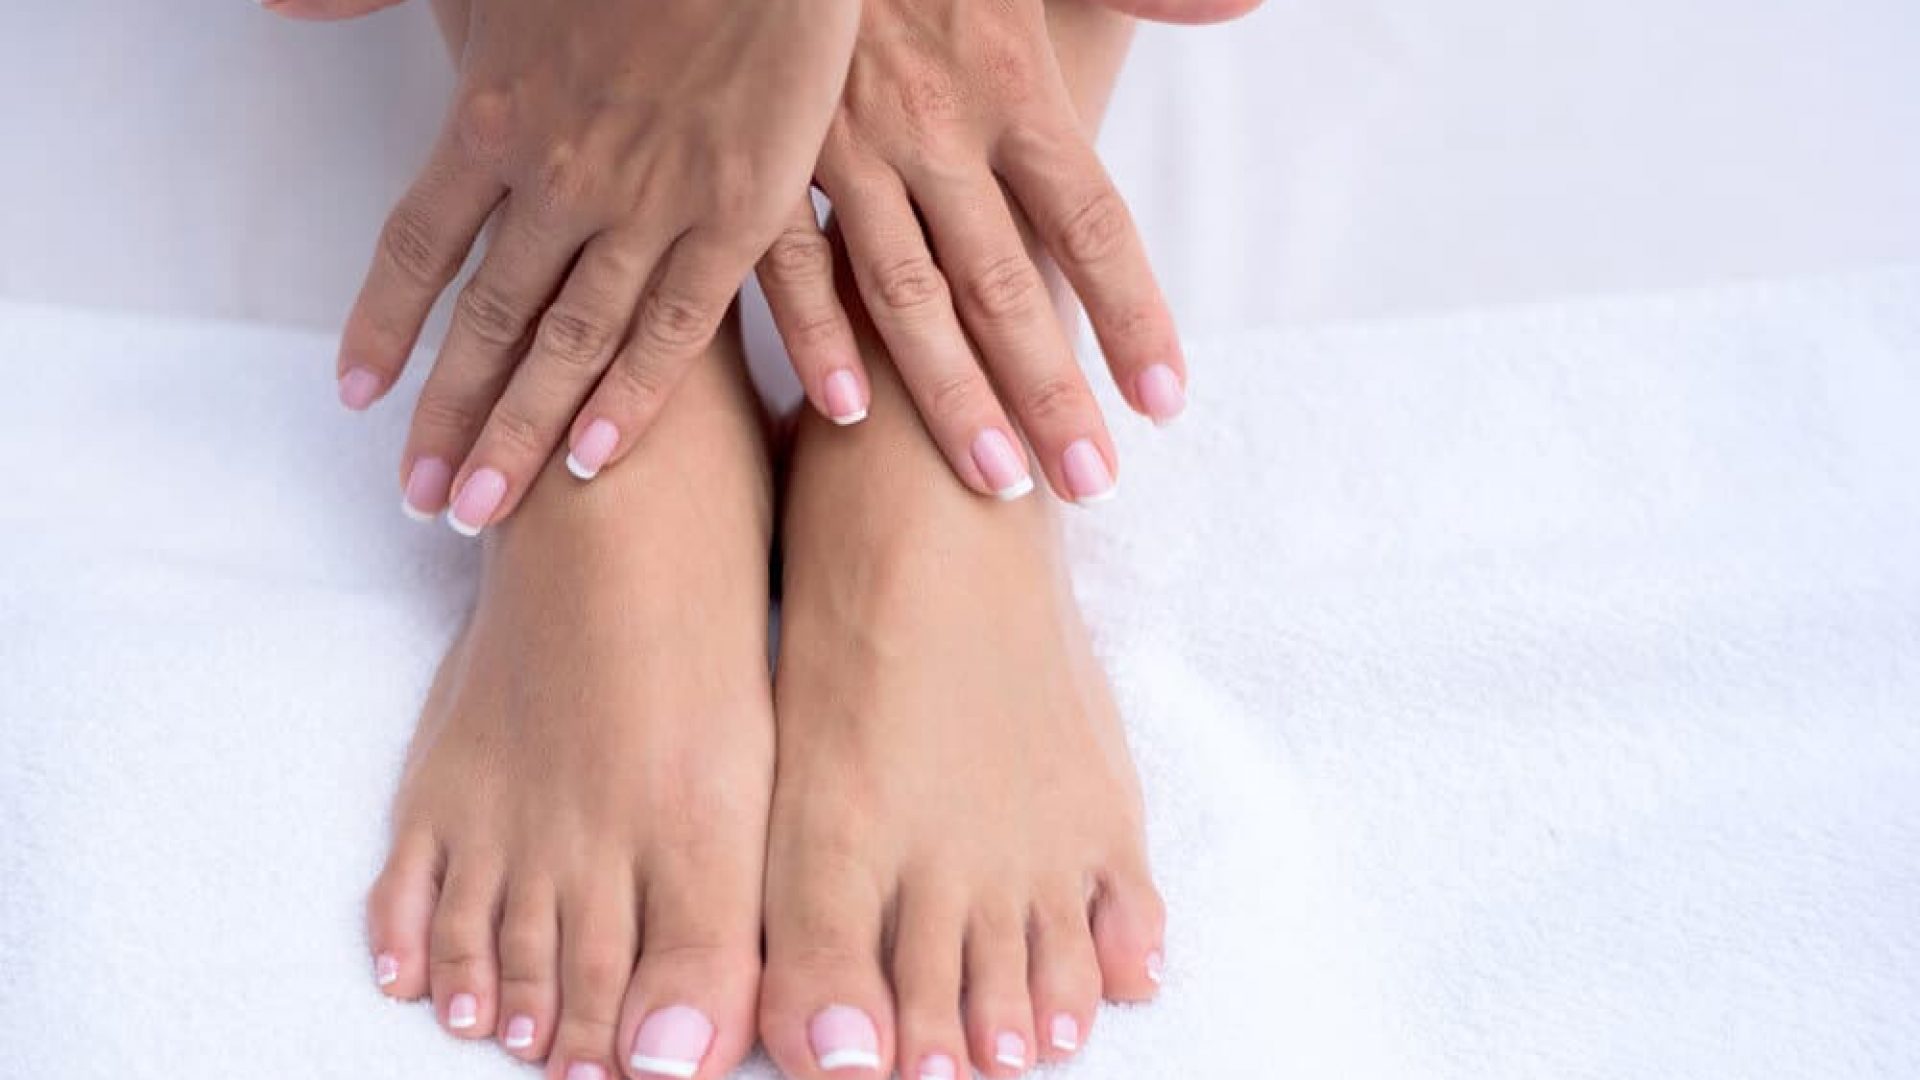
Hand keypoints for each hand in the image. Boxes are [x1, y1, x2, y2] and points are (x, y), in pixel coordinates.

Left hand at [327, 0, 857, 533]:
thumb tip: (273, 6)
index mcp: (494, 113)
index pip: (419, 247)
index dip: (386, 327)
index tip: (356, 396)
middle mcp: (559, 176)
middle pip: (489, 321)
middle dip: (448, 416)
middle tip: (419, 500)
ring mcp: (649, 203)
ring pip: (573, 343)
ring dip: (526, 434)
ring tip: (485, 509)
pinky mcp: (737, 213)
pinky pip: (680, 325)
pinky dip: (639, 396)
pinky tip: (605, 458)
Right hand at [754, 0, 1184, 503]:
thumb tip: (1248, 4)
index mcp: (1009, 82)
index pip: (1090, 220)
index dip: (1132, 314)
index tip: (1166, 403)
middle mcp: (936, 131)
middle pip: (1008, 284)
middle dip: (1052, 391)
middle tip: (1092, 484)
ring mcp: (845, 152)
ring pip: (906, 294)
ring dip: (951, 396)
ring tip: (1000, 484)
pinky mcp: (764, 158)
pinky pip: (786, 258)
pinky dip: (817, 334)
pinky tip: (849, 411)